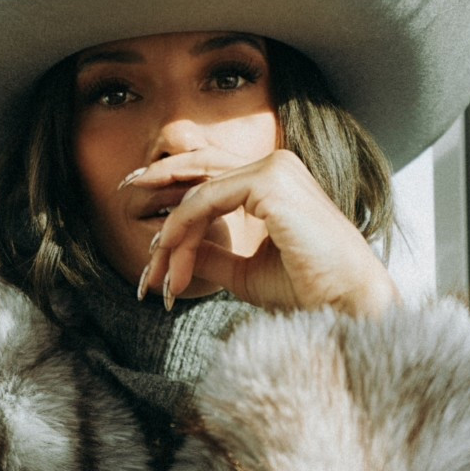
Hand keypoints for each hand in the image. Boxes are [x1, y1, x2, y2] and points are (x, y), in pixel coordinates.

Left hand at [124, 147, 400, 320]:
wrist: (345, 304)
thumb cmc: (309, 291)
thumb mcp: (246, 272)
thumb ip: (214, 254)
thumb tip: (178, 250)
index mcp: (275, 181)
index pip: (214, 174)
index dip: (176, 185)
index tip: (143, 201)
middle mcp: (275, 165)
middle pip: (200, 168)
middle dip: (159, 179)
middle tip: (124, 189)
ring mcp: (274, 169)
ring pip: (196, 196)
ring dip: (169, 238)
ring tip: (154, 277)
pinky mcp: (269, 183)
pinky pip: (204, 204)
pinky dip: (180, 233)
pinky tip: (169, 264)